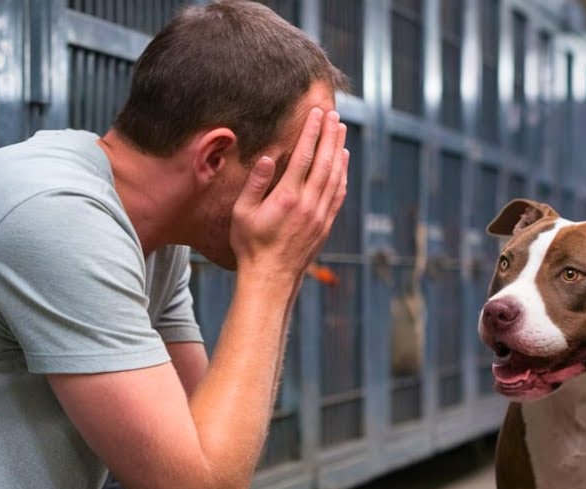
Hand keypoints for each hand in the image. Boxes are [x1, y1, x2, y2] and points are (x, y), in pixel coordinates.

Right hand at [229, 108, 348, 281]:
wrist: (272, 277)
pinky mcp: (325, 224)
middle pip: (324, 161)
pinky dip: (342, 174)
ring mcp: (320, 215)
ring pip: (335, 176)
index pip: (304, 156)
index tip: (317, 113)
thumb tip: (268, 158)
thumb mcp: (243, 213)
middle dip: (330, 135)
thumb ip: (256, 184)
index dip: (312, 132)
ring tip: (341, 131)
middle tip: (334, 115)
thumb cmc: (251, 245)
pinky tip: (342, 161)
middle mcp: (308, 204)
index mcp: (287, 197)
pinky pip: (338, 193)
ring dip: (339, 150)